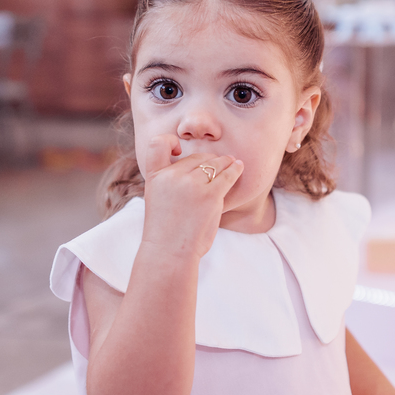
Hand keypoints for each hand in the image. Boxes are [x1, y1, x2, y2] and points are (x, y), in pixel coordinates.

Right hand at [140, 134, 243, 259]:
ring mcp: (191, 184)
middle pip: (195, 157)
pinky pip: (228, 175)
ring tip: (232, 162)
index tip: (179, 149)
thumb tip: (196, 167)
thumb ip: (169, 182)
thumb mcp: (156, 199)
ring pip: (214, 163)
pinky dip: (235, 170)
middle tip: (218, 164)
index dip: (169, 141)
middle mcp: (172, 176)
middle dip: (207, 161)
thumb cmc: (165, 231)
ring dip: (224, 162)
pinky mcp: (210, 195)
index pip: (158, 144)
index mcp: (155, 176)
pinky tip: (239, 167)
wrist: (169, 252)